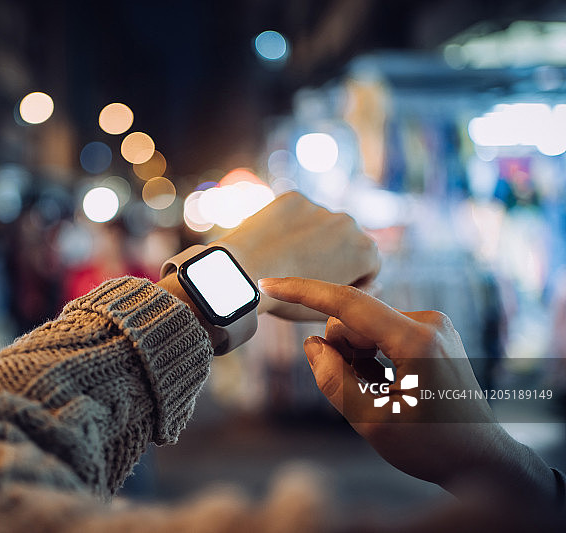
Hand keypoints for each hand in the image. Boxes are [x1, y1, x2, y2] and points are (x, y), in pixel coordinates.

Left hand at [213, 192, 378, 320]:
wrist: (244, 274)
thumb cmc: (287, 300)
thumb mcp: (329, 307)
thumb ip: (360, 294)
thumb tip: (378, 284)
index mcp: (366, 251)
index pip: (368, 264)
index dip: (350, 278)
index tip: (326, 286)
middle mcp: (350, 223)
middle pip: (345, 240)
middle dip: (332, 253)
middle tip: (303, 272)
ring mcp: (321, 207)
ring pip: (320, 224)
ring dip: (311, 236)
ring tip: (286, 257)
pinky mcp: (295, 198)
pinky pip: (296, 212)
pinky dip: (289, 223)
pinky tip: (274, 241)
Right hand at [258, 277, 556, 502]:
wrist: (482, 460)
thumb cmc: (432, 446)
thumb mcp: (371, 423)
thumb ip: (332, 379)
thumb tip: (313, 343)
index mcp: (416, 340)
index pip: (347, 304)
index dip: (303, 292)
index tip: (268, 284)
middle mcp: (429, 322)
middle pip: (352, 321)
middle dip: (342, 352)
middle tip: (362, 394)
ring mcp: (433, 325)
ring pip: (364, 327)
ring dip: (357, 358)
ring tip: (382, 394)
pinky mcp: (432, 332)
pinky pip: (380, 333)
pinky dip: (372, 357)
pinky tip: (392, 386)